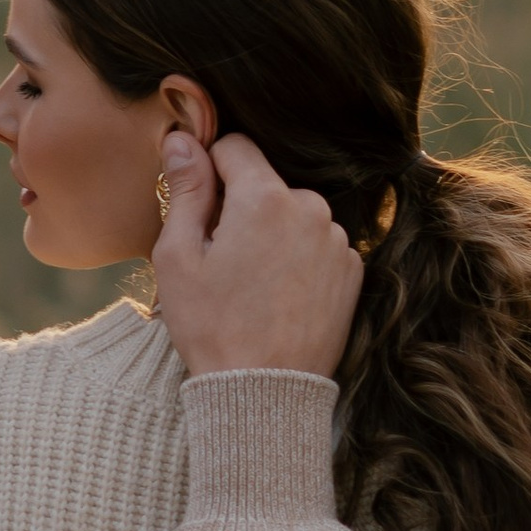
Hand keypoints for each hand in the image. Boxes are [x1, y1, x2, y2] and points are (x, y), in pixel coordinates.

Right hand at [152, 131, 364, 380]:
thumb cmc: (211, 326)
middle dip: (242, 208)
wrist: (264, 392)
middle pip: (267, 184)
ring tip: (252, 284)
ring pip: (294, 215)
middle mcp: (311, 209)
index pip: (235, 147)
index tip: (200, 204)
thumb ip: (186, 188)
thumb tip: (183, 138)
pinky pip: (318, 245)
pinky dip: (298, 259)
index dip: (210, 169)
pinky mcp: (352, 271)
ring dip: (273, 233)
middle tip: (222, 259)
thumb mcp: (179, 255)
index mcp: (265, 198)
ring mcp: (337, 241)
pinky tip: (279, 295)